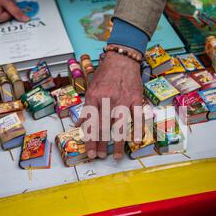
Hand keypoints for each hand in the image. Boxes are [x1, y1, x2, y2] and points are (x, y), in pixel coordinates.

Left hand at [78, 45, 143, 160]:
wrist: (122, 59)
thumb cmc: (105, 74)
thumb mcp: (90, 88)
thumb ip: (86, 108)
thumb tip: (78, 125)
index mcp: (94, 97)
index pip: (90, 123)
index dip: (90, 140)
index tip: (90, 153)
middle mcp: (108, 100)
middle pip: (104, 127)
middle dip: (102, 144)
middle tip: (100, 157)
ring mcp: (123, 100)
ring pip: (120, 125)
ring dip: (118, 143)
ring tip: (117, 157)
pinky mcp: (136, 98)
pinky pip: (137, 116)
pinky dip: (138, 129)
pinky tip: (136, 140)